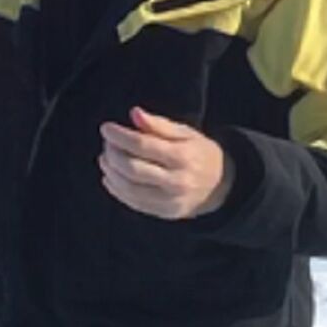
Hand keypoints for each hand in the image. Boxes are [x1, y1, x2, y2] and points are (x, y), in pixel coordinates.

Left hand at [99, 107, 233, 220]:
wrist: (220, 185)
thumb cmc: (199, 153)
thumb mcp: (186, 133)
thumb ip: (159, 124)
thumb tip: (134, 113)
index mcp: (183, 157)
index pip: (143, 146)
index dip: (120, 136)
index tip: (106, 128)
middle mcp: (177, 181)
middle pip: (133, 169)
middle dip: (113, 154)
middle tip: (106, 144)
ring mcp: (170, 200)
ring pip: (130, 189)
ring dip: (111, 173)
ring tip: (105, 159)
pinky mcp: (164, 213)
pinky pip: (134, 203)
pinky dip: (117, 190)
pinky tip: (110, 177)